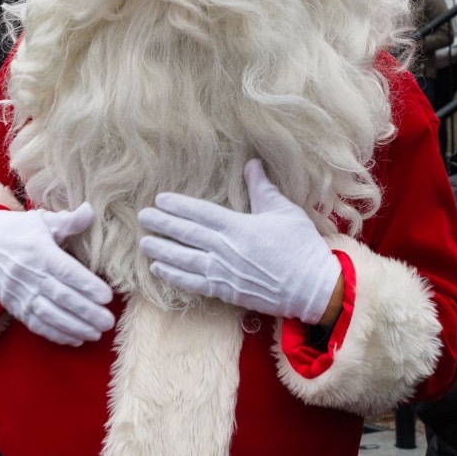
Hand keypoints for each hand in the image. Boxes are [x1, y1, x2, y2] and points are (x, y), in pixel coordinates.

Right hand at [0, 204, 114, 345]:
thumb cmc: (18, 231)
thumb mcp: (42, 220)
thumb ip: (68, 221)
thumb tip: (90, 211)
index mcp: (39, 250)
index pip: (66, 270)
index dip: (86, 284)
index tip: (107, 296)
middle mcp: (29, 273)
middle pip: (61, 296)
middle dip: (86, 311)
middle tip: (108, 321)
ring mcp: (20, 293)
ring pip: (50, 314)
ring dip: (74, 327)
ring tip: (97, 334)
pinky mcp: (15, 307)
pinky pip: (36, 324)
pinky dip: (56, 334)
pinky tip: (76, 339)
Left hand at [139, 160, 341, 324]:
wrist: (313, 289)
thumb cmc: (302, 246)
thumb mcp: (284, 210)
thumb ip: (262, 188)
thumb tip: (251, 164)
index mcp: (239, 227)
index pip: (200, 214)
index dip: (178, 206)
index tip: (160, 200)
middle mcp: (226, 250)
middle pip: (187, 235)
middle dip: (163, 225)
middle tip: (142, 218)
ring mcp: (224, 273)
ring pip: (185, 260)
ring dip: (162, 251)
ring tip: (144, 243)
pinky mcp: (227, 292)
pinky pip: (194, 283)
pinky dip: (175, 276)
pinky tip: (159, 270)